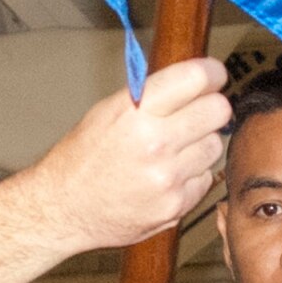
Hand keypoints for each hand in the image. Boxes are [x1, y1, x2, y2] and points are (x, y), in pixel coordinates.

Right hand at [0, 59, 229, 282]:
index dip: (212, 74)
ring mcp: (168, 178)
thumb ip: (151, 94)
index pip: (197, 78)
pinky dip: (191, 176)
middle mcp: (155, 143)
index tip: (214, 77)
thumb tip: (195, 79)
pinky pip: (204, 179)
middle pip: (218, 111)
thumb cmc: (83, 157)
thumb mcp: (107, 111)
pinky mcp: (175, 205)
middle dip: (211, 108)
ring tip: (170, 152)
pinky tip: (165, 177)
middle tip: (198, 113)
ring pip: (214, 146)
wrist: (63, 208)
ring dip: (199, 145)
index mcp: (136, 112)